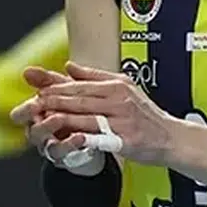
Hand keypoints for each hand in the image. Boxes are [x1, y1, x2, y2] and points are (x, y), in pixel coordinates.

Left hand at [11, 62, 175, 166]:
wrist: (171, 137)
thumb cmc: (145, 114)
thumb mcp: (125, 87)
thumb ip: (95, 77)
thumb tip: (69, 67)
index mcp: (118, 85)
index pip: (82, 84)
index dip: (59, 86)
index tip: (39, 88)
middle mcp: (120, 100)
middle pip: (81, 99)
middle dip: (55, 100)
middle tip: (35, 102)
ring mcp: (123, 120)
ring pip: (85, 117)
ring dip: (62, 118)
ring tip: (44, 119)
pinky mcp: (125, 139)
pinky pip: (98, 138)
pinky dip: (80, 137)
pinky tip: (66, 138)